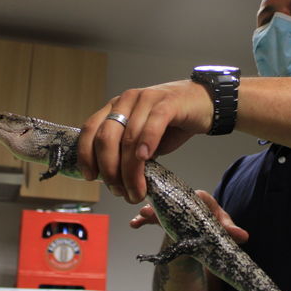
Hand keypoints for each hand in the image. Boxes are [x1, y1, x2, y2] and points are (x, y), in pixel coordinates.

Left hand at [77, 80, 212, 203]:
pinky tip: (146, 159)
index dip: (86, 155)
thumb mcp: (143, 139)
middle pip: (106, 137)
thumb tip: (115, 180)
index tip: (91, 177)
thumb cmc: (172, 124)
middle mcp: (126, 100)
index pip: (90, 130)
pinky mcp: (168, 102)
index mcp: (115, 108)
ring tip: (137, 190)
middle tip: (120, 191)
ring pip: (130, 137)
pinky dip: (147, 142)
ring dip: (131, 170)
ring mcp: (146, 99)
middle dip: (110, 170)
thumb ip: (127, 153)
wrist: (204, 103)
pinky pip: (153, 123)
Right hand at [130, 190, 248, 244]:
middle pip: (174, 199)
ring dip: (149, 211)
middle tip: (150, 209)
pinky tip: (134, 224)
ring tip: (141, 216)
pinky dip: (142, 220)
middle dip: (162, 203)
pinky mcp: (163, 218)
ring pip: (159, 207)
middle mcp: (185, 202)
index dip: (192, 199)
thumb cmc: (212, 228)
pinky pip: (151, 217)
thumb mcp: (222, 230)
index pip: (199, 197)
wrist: (202, 237)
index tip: (186, 204)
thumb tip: (243, 236)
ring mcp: (172, 209)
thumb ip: (230, 231)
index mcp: (202, 201)